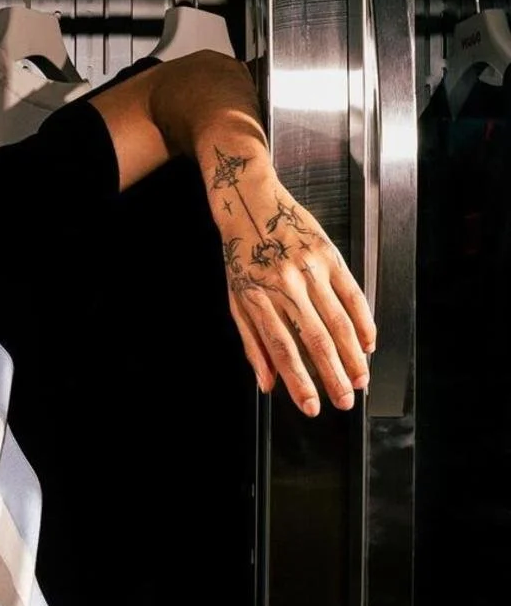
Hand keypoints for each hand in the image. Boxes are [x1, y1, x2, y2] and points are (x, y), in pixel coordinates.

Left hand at [209, 150, 375, 414]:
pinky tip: (369, 344)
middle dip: (332, 375)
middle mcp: (285, 284)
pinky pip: (352, 293)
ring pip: (337, 320)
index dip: (298, 381)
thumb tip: (267, 383)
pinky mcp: (329, 254)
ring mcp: (309, 268)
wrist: (250, 200)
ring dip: (352, 354)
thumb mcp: (236, 297)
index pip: (280, 349)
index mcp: (257, 298)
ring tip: (360, 379)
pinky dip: (363, 321)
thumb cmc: (241, 253)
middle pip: (314, 338)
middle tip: (344, 402)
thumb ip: (252, 341)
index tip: (311, 406)